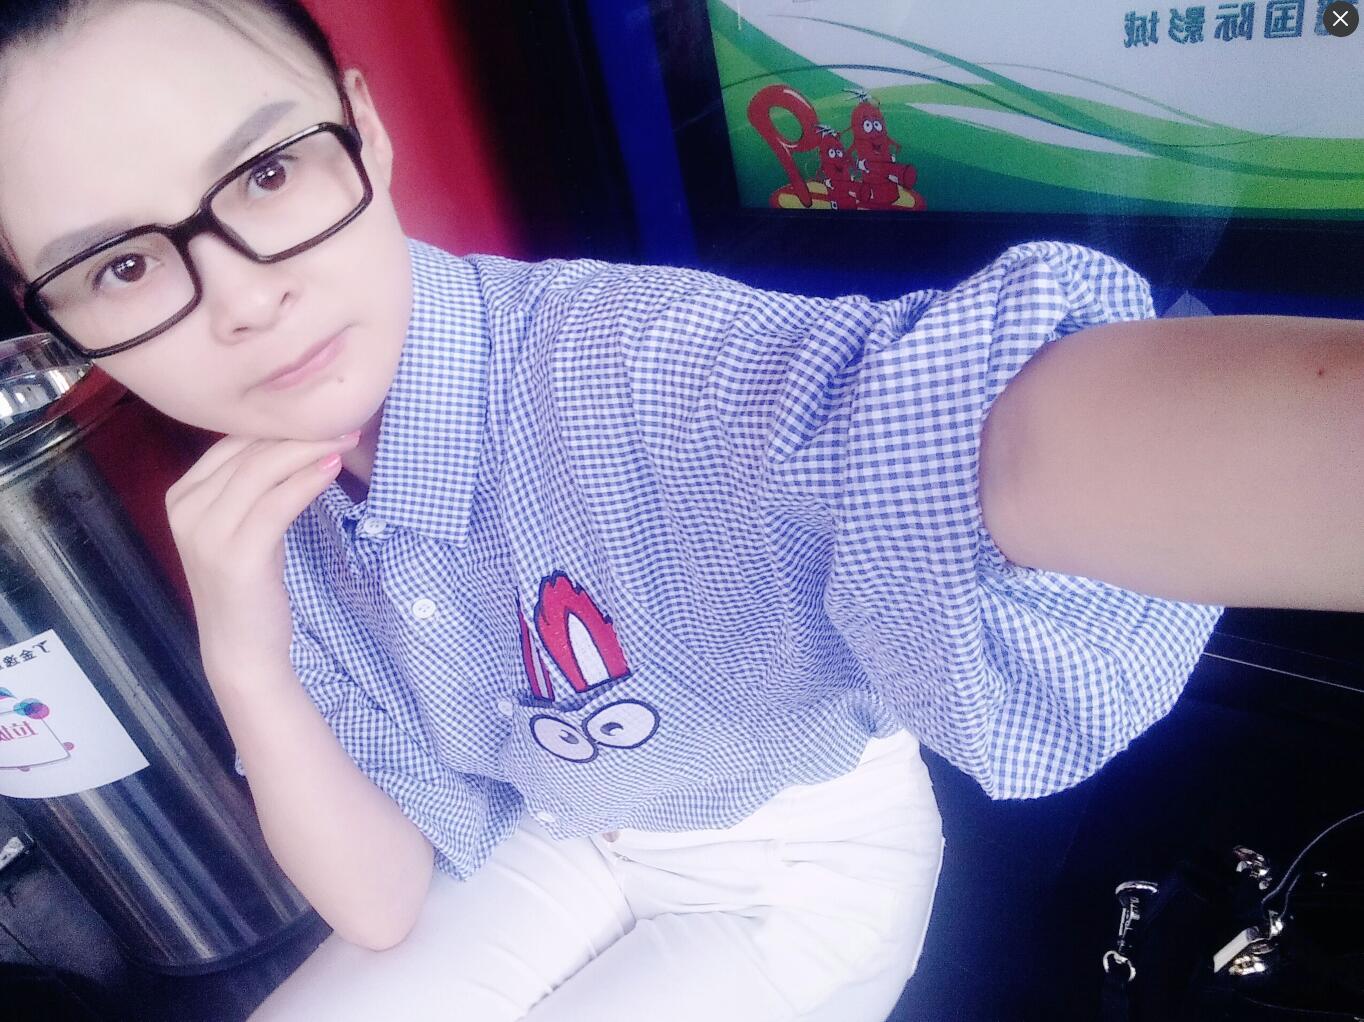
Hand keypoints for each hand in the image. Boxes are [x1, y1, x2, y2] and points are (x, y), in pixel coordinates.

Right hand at [165, 432, 359, 677]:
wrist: (241, 649)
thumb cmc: (251, 584)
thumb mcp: (245, 526)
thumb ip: (254, 486)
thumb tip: (294, 438)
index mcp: (183, 494)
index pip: (232, 442)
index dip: (278, 423)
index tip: (321, 412)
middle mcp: (185, 508)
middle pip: (248, 451)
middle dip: (299, 430)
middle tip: (344, 418)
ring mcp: (205, 532)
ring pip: (263, 470)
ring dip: (309, 448)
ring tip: (346, 436)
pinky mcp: (234, 555)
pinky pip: (277, 503)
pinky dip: (308, 479)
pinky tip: (333, 466)